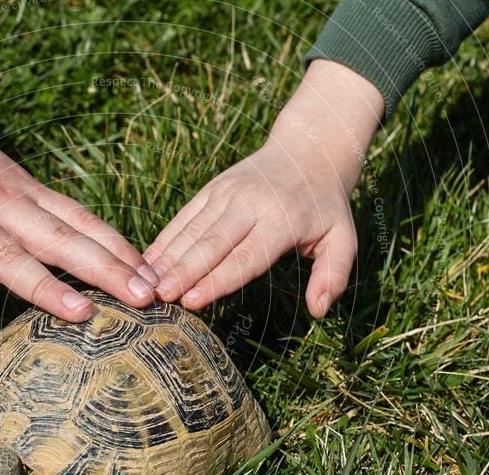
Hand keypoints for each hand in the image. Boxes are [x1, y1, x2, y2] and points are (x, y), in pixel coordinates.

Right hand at [0, 81, 156, 345]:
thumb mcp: (3, 174)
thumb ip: (36, 208)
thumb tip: (78, 242)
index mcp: (24, 191)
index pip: (83, 222)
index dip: (121, 250)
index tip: (155, 278)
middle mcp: (1, 205)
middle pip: (62, 239)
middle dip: (107, 269)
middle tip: (147, 298)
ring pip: (10, 256)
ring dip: (47, 286)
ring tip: (83, 315)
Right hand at [143, 60, 384, 316]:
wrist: (309, 149)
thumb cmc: (325, 206)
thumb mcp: (343, 239)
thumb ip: (333, 275)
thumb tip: (318, 310)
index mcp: (282, 220)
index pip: (245, 257)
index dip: (217, 281)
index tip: (191, 301)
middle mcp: (250, 205)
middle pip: (211, 244)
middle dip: (182, 272)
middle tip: (159, 297)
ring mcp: (226, 193)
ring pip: (191, 231)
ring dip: (167, 259)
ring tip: (145, 284)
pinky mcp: (211, 189)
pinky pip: (184, 218)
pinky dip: (164, 241)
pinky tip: (146, 262)